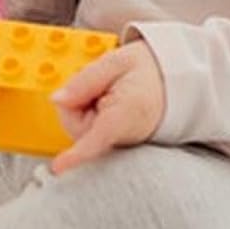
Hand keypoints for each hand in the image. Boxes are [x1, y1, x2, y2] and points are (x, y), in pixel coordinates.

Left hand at [50, 41, 166, 174]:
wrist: (171, 83)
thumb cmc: (148, 72)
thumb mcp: (118, 61)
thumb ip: (86, 79)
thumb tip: (58, 99)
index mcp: (122, 116)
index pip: (95, 141)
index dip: (74, 156)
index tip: (59, 167)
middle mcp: (118, 137)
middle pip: (75, 124)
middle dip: (76, 101)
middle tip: (101, 83)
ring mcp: (113, 144)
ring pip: (78, 127)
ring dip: (83, 105)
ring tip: (108, 91)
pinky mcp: (108, 144)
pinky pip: (85, 130)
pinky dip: (89, 113)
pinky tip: (106, 102)